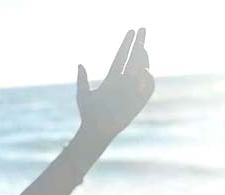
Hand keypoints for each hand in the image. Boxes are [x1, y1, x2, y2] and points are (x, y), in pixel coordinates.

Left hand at [77, 28, 154, 143]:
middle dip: (139, 44)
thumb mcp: (83, 95)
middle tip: (142, 29)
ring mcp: (132, 90)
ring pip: (142, 69)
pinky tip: (144, 71)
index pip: (121, 57)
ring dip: (142, 58)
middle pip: (133, 59)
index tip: (131, 31)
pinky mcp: (139, 101)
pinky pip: (149, 86)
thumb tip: (80, 64)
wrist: (96, 130)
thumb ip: (82, 80)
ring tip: (139, 49)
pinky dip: (148, 78)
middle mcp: (123, 82)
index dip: (126, 44)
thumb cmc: (88, 114)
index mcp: (111, 79)